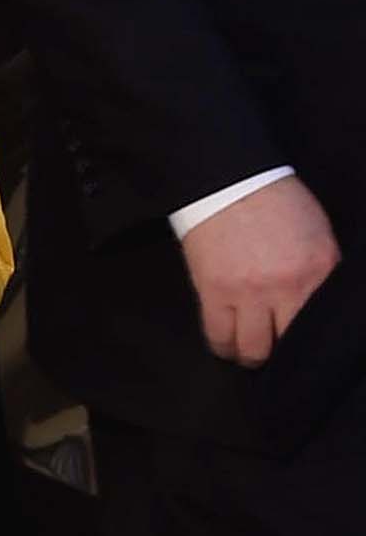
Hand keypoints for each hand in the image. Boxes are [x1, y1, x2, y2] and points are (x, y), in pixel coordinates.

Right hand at [184, 175, 340, 366]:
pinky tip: (227, 344)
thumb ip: (322, 272)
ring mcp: (248, 291)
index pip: (322, 325)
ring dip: (252, 355)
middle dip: (284, 353)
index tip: (306, 346)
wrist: (227, 180)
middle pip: (289, 344)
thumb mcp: (317, 234)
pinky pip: (219, 335)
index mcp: (319, 271)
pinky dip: (223, 345)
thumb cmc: (273, 201)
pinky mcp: (214, 290)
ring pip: (253, 348)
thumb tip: (319, 304)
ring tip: (250, 351)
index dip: (314, 342)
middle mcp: (286, 287)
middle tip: (277, 351)